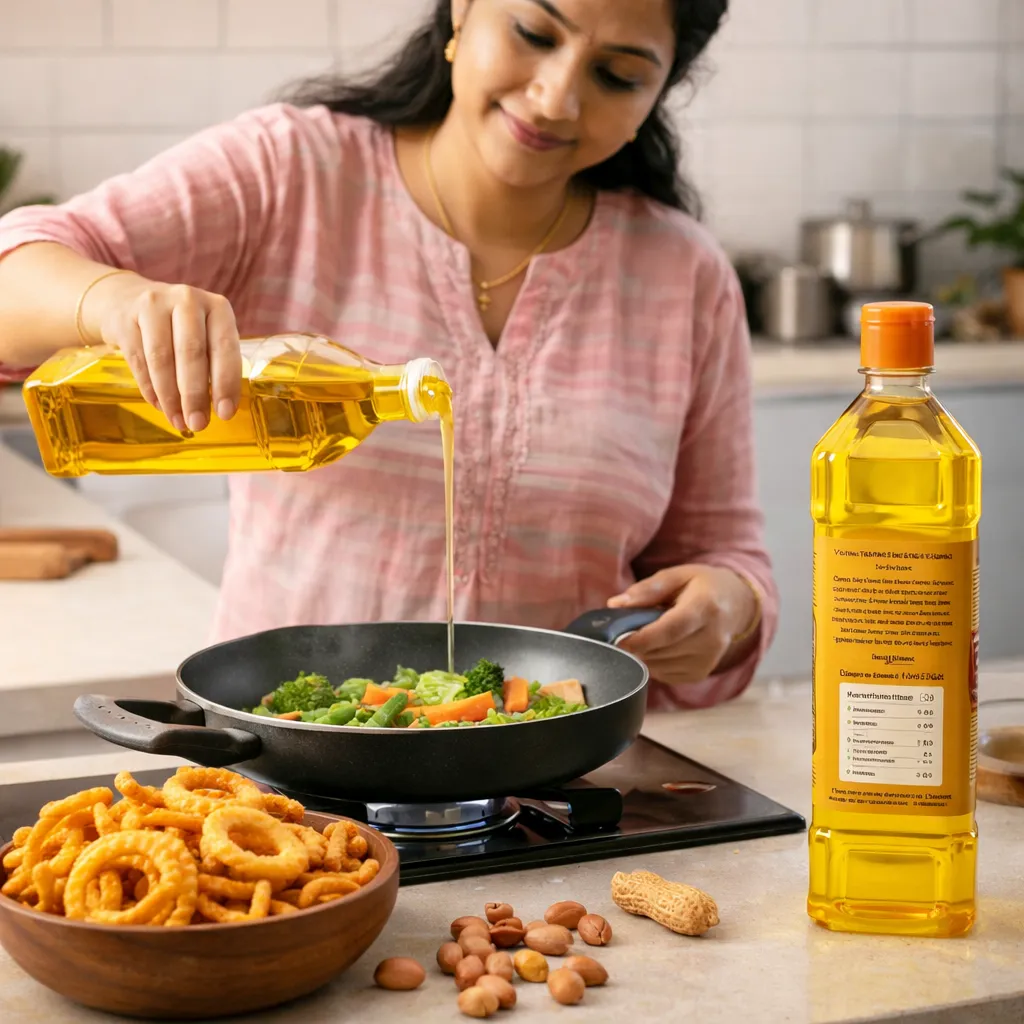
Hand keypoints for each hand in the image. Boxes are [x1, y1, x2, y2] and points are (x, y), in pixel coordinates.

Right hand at [81, 272, 241, 433]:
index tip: (225, 414)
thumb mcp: (205, 335)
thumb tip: (219, 410)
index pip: (225, 347)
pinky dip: (150, 388)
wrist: (130, 300)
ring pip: (162, 359)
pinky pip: (139, 360)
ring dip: (171, 397)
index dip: (225, 383)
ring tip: (178, 421)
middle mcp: (186, 300)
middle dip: (195, 395)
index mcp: (217, 306)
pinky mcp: (125, 318)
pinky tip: (160, 406)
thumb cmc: (181, 328)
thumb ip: (215, 364)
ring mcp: (153, 305)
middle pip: (191, 353)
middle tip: (198, 424)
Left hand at [607, 565, 759, 684]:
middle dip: (637, 644)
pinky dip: (654, 661)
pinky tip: (660, 645)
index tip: (618, 639)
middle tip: (625, 631)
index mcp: (706, 608)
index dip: (642, 638)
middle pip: (662, 650)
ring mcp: (708, 660)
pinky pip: (665, 674)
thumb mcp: (677, 576)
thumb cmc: (702, 586)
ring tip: (647, 634)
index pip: (671, 630)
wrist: (735, 605)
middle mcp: (711, 638)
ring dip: (644, 653)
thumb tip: (615, 605)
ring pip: (660, 665)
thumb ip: (647, 589)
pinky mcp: (701, 673)